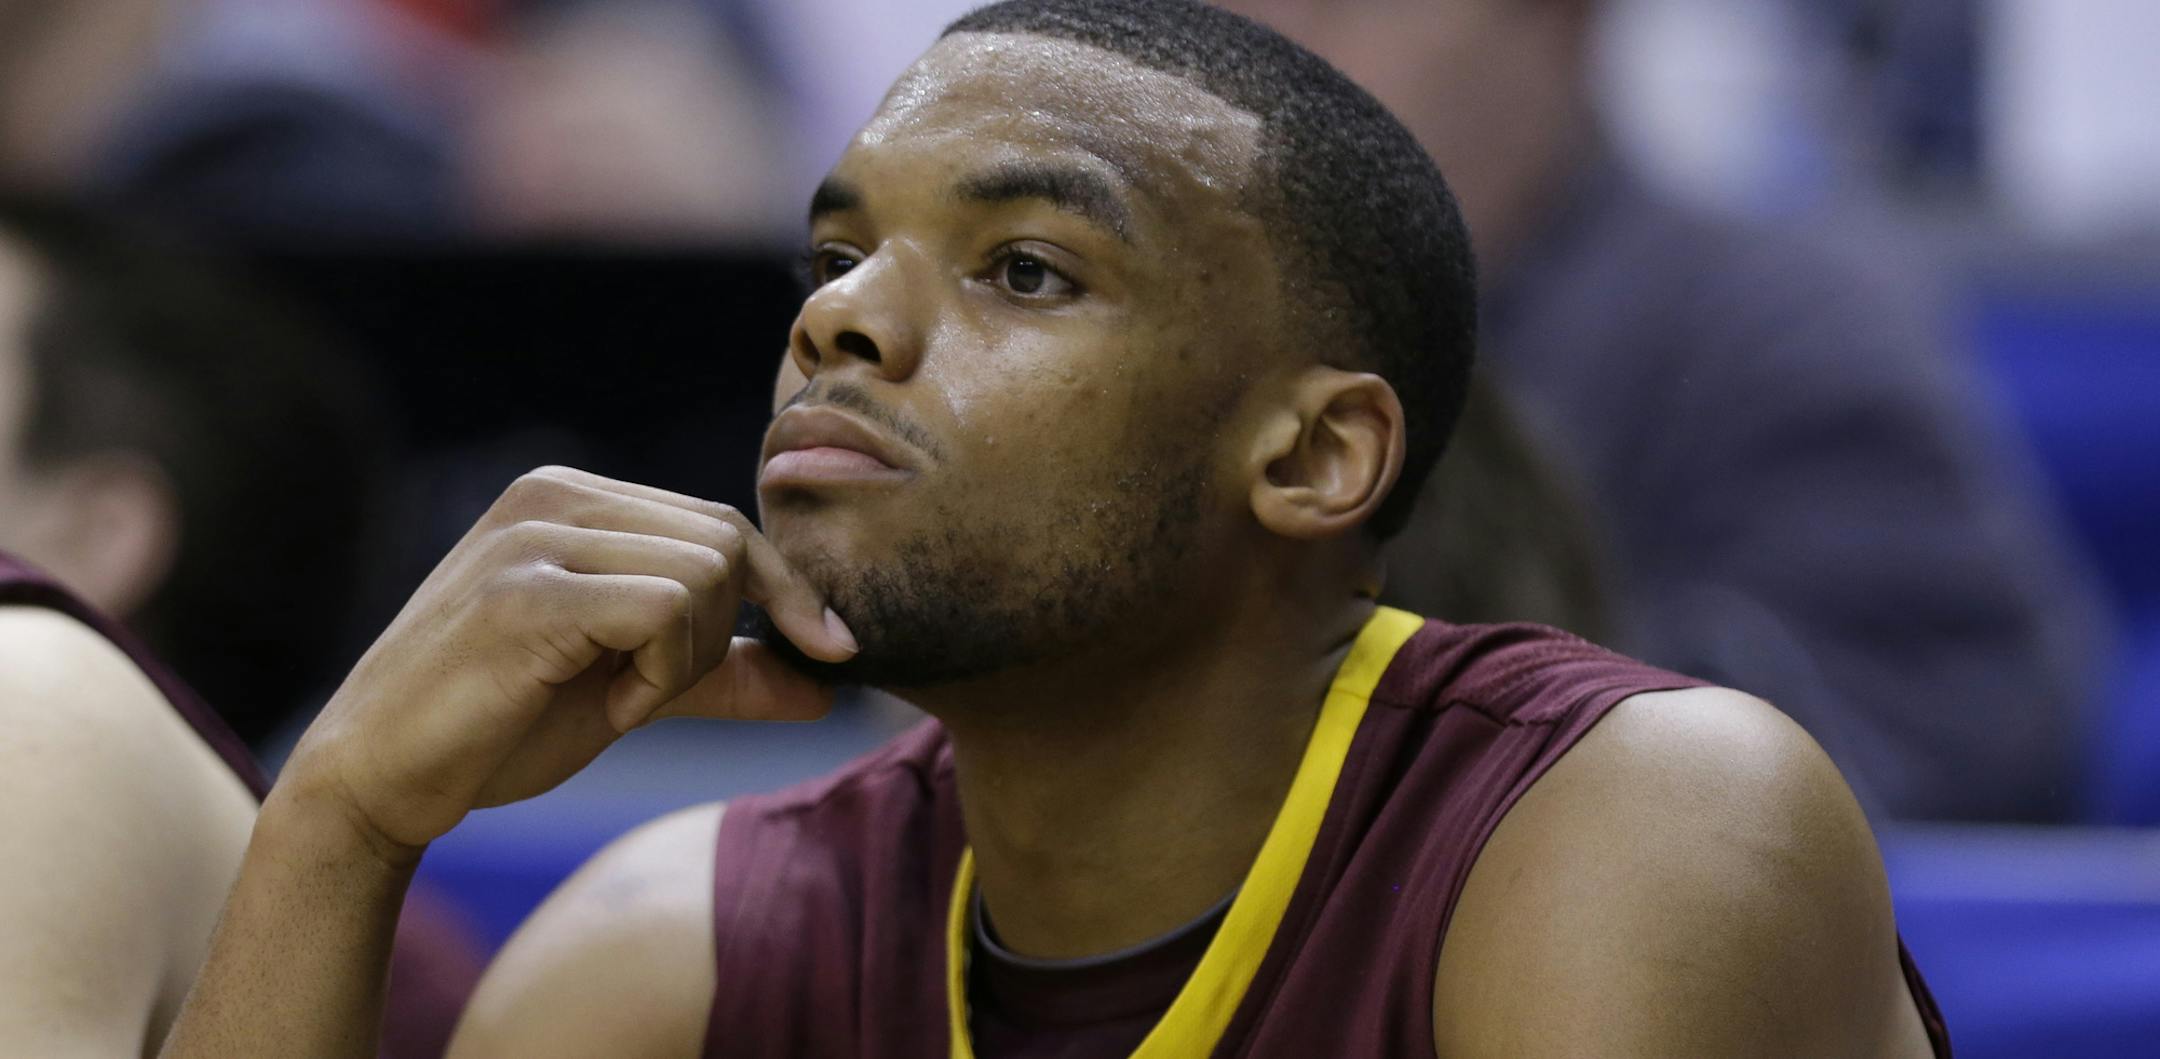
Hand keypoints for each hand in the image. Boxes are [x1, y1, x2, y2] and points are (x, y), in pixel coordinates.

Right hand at [276, 467, 855, 859]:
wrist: (379, 782)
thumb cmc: (499, 729)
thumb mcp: (632, 690)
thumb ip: (722, 673)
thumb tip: (828, 683)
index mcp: (574, 498)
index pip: (723, 523)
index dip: (786, 591)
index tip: (832, 650)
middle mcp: (552, 496)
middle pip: (725, 543)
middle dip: (721, 637)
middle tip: (649, 694)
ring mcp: (533, 536)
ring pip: (705, 575)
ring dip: (684, 663)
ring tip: (617, 700)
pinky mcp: (524, 591)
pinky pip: (664, 611)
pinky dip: (658, 676)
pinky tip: (607, 708)